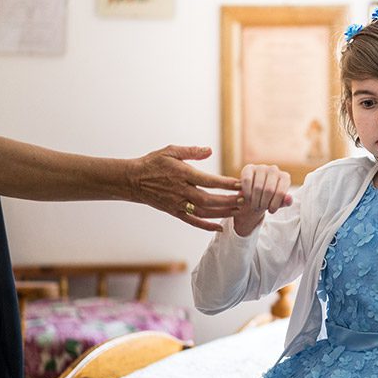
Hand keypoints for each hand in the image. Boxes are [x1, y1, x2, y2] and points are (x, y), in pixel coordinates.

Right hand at [128, 145, 243, 231]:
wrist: (132, 180)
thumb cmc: (153, 163)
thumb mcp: (170, 151)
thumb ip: (191, 151)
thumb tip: (209, 150)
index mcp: (182, 174)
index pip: (208, 180)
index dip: (225, 183)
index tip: (240, 184)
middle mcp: (181, 191)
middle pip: (208, 199)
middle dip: (228, 200)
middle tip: (245, 199)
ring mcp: (177, 203)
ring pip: (203, 212)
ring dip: (222, 212)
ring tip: (239, 211)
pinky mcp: (174, 212)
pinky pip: (192, 222)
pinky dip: (206, 226)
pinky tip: (220, 228)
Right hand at [233, 163, 292, 235]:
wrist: (256, 193)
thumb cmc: (270, 198)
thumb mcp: (279, 202)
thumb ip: (286, 202)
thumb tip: (289, 199)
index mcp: (285, 177)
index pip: (281, 192)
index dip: (275, 204)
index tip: (271, 211)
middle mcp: (274, 169)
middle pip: (268, 190)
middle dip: (264, 203)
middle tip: (260, 209)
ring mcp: (261, 167)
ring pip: (258, 187)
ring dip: (255, 200)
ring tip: (255, 206)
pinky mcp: (249, 168)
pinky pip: (247, 181)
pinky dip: (247, 192)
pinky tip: (248, 198)